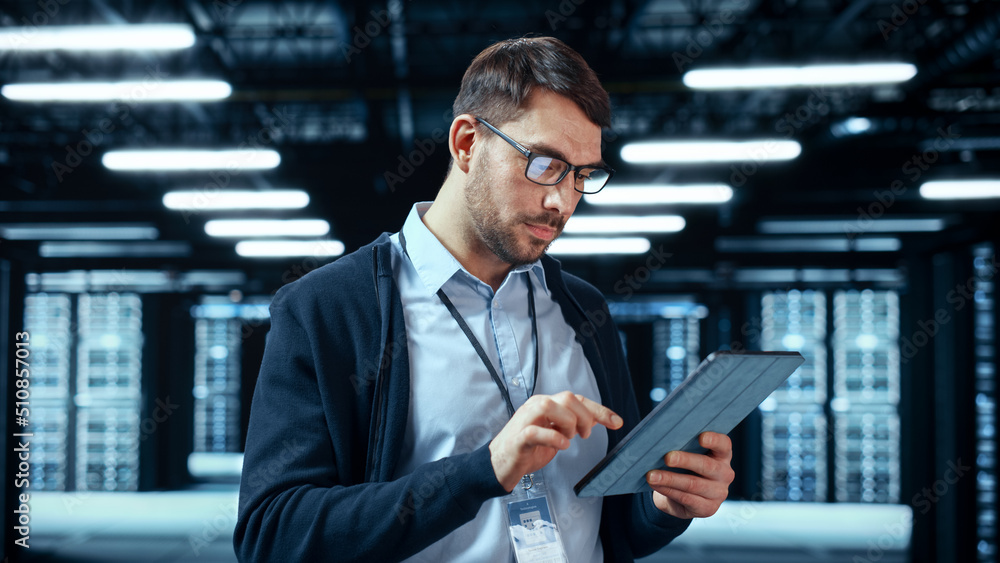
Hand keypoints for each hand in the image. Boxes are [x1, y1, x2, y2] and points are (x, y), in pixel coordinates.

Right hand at [489, 391, 622, 491]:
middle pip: (567, 398)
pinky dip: (553, 438)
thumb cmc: (526, 450)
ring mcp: (525, 420)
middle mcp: (536, 407)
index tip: (617, 422)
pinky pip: (536, 432)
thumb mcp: (555, 434)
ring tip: (568, 439)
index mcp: (546, 405)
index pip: (577, 399)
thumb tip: (595, 418)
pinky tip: (562, 446)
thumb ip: (571, 424)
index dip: (600, 410)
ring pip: (551, 406)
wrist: (499, 465)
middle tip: (585, 435)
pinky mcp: (518, 438)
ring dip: (568, 424)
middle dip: (585, 417)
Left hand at [646, 431, 734, 518]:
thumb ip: (682, 447)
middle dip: (685, 460)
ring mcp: (718, 493)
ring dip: (670, 479)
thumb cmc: (683, 468)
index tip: (701, 437)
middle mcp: (724, 473)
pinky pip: (686, 498)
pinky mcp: (708, 508)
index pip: (723, 444)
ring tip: (652, 475)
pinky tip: (656, 485)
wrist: (680, 496)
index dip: (714, 440)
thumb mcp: (687, 455)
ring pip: (693, 484)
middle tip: (667, 458)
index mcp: (722, 455)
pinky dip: (668, 491)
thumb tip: (661, 441)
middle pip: (706, 465)